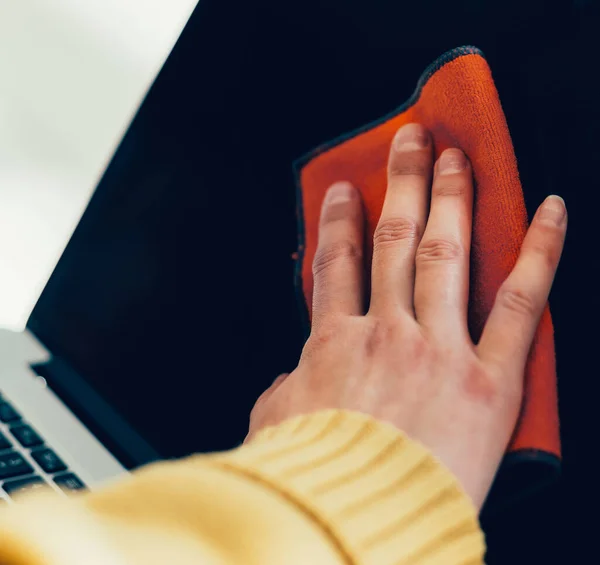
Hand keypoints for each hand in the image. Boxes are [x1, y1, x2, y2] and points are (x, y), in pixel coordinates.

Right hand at [247, 123, 566, 508]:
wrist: (354, 525)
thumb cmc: (316, 479)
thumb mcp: (278, 424)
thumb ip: (285, 390)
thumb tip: (288, 377)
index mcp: (335, 343)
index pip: (337, 264)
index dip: (339, 221)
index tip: (344, 190)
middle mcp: (387, 331)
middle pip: (394, 241)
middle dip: (402, 185)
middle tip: (411, 142)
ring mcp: (440, 349)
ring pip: (448, 253)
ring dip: (453, 198)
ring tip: (458, 158)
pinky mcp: (490, 380)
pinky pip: (518, 303)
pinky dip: (538, 252)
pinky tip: (549, 210)